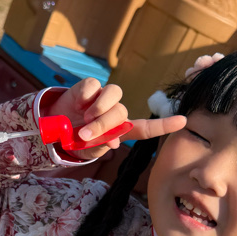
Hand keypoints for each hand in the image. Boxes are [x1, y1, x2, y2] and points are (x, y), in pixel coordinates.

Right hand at [44, 78, 185, 160]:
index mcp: (120, 130)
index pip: (146, 128)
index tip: (183, 121)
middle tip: (85, 135)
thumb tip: (115, 142)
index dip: (164, 125)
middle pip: (122, 112)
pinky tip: (78, 104)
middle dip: (104, 124)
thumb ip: (103, 146)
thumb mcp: (89, 150)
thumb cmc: (75, 140)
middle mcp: (116, 112)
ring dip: (100, 108)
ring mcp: (103, 98)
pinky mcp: (89, 86)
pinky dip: (86, 96)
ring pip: (115, 94)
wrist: (53, 128)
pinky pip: (94, 85)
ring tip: (85, 118)